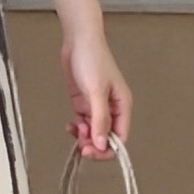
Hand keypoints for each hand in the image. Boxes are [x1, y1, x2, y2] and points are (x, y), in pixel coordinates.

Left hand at [60, 30, 131, 160]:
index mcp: (122, 106)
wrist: (78, 41)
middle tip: (80, 145)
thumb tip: (102, 144)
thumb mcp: (96, 91)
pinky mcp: (84, 103)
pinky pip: (83, 123)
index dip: (107, 149)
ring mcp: (97, 106)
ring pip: (94, 132)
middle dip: (94, 144)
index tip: (91, 152)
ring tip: (74, 129)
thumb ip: (100, 119)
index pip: (120, 137)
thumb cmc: (92, 59)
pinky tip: (70, 126)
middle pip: (106, 138)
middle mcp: (112, 109)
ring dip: (84, 137)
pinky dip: (77, 128)